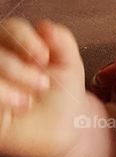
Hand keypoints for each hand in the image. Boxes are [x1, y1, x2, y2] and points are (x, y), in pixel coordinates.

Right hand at [0, 18, 87, 156]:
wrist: (63, 130)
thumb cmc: (62, 94)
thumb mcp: (68, 64)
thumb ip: (61, 40)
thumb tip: (44, 26)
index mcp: (15, 45)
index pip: (10, 28)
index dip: (24, 38)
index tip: (45, 58)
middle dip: (18, 68)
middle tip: (43, 85)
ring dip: (11, 81)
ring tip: (29, 101)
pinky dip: (3, 96)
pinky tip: (19, 108)